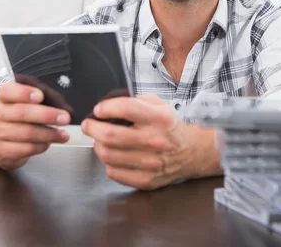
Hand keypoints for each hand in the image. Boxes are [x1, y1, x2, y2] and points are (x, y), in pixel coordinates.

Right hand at [0, 81, 71, 169]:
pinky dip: (41, 146)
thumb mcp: (27, 101)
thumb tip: (62, 105)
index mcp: (3, 97)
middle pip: (21, 112)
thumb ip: (44, 98)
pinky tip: (48, 142)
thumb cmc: (16, 117)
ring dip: (49, 134)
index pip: (8, 91)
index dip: (24, 93)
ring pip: (26, 133)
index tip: (40, 96)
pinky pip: (25, 149)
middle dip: (47, 115)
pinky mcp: (0, 151)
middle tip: (65, 118)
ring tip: (63, 134)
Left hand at [81, 95, 220, 189]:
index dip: (105, 108)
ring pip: (108, 155)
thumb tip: (108, 104)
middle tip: (89, 125)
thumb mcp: (159, 105)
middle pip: (110, 135)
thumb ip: (135, 100)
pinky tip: (113, 155)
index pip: (125, 108)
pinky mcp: (146, 180)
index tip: (98, 110)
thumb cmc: (170, 127)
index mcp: (158, 119)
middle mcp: (154, 141)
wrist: (192, 152)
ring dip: (98, 145)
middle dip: (92, 128)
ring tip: (100, 139)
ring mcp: (150, 163)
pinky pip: (113, 172)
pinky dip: (108, 162)